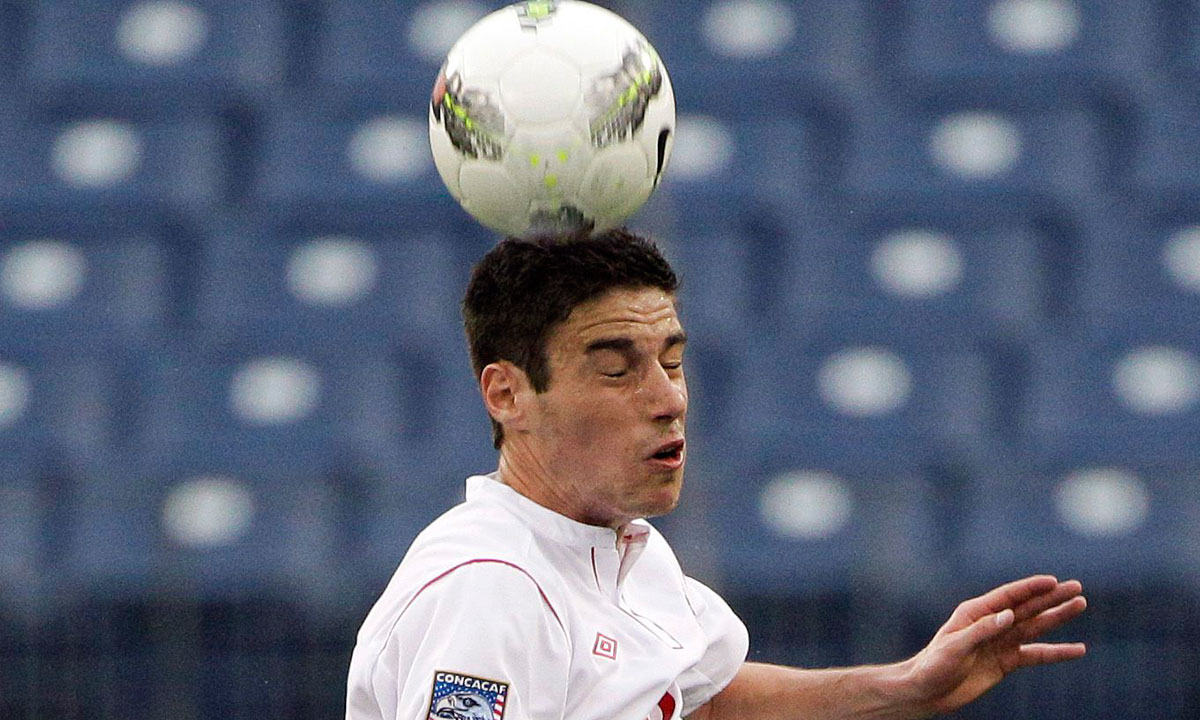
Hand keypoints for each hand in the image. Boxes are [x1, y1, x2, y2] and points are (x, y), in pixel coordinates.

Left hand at [897, 575, 1086, 716]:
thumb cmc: (934, 665)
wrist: (928, 691)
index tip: (1053, 581)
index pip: (1008, 596)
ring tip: (1080, 605)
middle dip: (1051, 597)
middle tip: (1077, 587)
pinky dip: (1057, 653)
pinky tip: (1078, 650)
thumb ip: (981, 631)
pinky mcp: (1006, 662)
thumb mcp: (954, 647)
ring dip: (1057, 617)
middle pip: (1027, 608)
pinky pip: (1036, 655)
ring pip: (1035, 627)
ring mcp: (1001, 642)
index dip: (1031, 588)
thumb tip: (1008, 615)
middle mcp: (991, 623)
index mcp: (975, 613)